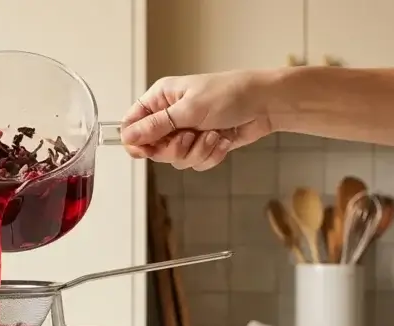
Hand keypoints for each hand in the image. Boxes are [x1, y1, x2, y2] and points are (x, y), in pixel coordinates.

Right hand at [120, 70, 275, 170]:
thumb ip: (156, 126)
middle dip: (175, 149)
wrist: (266, 105)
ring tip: (213, 135)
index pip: (132, 124)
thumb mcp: (189, 110)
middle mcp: (170, 116)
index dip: (136, 141)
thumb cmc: (230, 95)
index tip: (146, 150)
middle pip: (153, 148)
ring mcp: (187, 132)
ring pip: (175, 159)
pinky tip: (222, 140)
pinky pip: (195, 163)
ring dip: (197, 152)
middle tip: (190, 137)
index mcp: (161, 99)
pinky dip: (210, 155)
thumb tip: (128, 136)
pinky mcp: (202, 145)